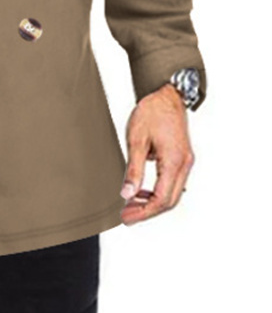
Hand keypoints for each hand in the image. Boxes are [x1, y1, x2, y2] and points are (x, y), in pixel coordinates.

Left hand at [120, 83, 194, 224]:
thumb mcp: (137, 139)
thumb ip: (133, 169)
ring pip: (173, 193)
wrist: (167, 94)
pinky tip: (143, 190)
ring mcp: (185, 161)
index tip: (126, 218)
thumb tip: (126, 194)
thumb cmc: (152, 111)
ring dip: (153, 202)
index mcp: (174, 161)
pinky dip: (159, 191)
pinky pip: (173, 182)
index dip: (143, 212)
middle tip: (127, 216)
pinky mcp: (182, 157)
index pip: (161, 199)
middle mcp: (184, 164)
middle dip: (147, 211)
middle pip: (169, 201)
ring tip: (131, 204)